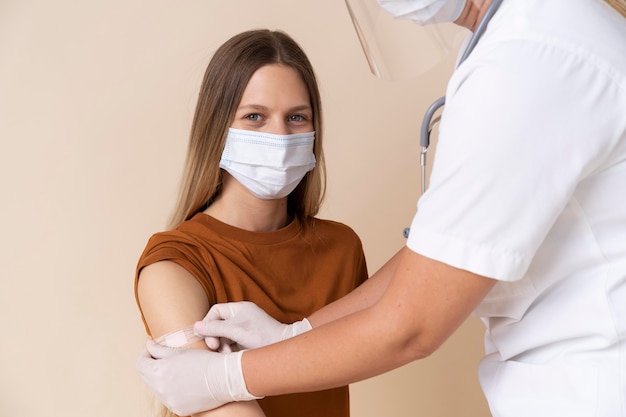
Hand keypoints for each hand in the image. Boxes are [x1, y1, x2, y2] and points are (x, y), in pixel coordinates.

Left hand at [135, 340, 261, 415]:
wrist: (224, 378)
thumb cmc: (204, 361)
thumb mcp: (180, 350)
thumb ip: (159, 349)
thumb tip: (149, 345)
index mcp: (158, 371)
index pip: (140, 364)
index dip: (145, 355)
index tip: (152, 350)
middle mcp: (160, 389)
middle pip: (146, 376)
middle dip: (152, 366)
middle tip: (164, 359)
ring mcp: (168, 401)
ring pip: (157, 388)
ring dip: (161, 379)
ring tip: (177, 371)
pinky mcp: (178, 409)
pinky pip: (168, 398)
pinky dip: (172, 390)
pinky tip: (184, 383)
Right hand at [194, 301, 311, 350]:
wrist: (282, 347)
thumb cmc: (262, 335)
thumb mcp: (235, 330)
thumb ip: (215, 328)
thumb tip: (195, 326)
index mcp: (239, 309)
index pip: (216, 311)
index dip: (208, 323)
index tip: (206, 335)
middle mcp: (241, 317)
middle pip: (218, 325)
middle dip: (214, 336)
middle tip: (214, 347)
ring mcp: (244, 329)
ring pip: (223, 337)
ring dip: (221, 346)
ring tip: (225, 353)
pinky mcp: (246, 341)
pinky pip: (231, 345)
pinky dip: (228, 351)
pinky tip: (231, 356)